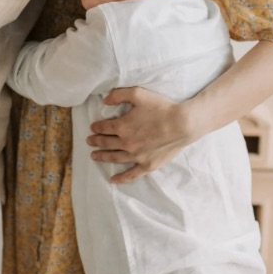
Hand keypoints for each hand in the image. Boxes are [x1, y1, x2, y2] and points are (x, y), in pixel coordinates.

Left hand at [88, 87, 202, 183]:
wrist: (183, 124)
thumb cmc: (161, 107)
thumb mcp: (138, 94)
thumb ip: (118, 95)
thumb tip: (104, 100)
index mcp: (122, 126)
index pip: (104, 127)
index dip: (96, 127)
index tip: (92, 128)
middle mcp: (126, 143)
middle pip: (106, 143)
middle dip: (96, 141)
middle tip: (89, 141)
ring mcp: (136, 156)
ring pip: (114, 158)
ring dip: (102, 157)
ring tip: (94, 156)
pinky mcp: (147, 165)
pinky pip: (131, 174)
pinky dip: (121, 178)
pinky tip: (112, 179)